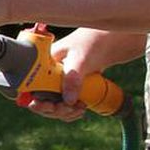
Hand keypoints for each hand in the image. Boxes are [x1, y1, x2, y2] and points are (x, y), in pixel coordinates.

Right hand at [26, 27, 141, 122]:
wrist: (119, 37)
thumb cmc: (97, 39)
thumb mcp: (82, 58)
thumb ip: (72, 78)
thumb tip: (67, 101)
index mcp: (44, 61)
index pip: (30, 85)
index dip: (35, 99)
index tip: (49, 106)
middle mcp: (50, 70)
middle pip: (41, 97)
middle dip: (53, 108)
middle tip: (69, 109)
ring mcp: (62, 78)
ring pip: (54, 103)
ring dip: (64, 112)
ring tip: (78, 109)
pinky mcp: (75, 83)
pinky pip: (67, 102)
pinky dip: (72, 109)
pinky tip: (81, 108)